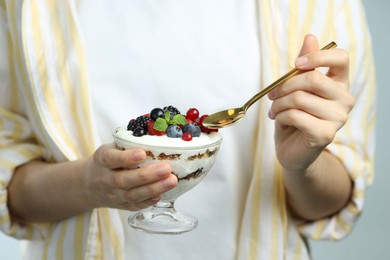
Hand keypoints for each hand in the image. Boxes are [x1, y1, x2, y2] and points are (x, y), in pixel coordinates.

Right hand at [84, 144, 177, 210]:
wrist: (90, 184)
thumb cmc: (108, 162)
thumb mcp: (111, 148)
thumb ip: (128, 145)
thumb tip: (157, 135)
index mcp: (102, 160)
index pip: (111, 159)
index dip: (126, 158)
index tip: (142, 153)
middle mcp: (106, 179)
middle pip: (124, 180)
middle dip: (147, 175)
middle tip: (166, 168)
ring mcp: (114, 195)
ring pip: (133, 195)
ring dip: (154, 188)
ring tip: (172, 181)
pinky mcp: (122, 205)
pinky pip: (136, 205)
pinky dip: (149, 201)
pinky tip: (162, 194)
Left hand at [268, 34, 354, 173]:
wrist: (292, 150)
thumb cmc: (294, 117)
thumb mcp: (296, 89)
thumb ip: (304, 66)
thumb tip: (310, 37)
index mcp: (339, 84)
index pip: (341, 58)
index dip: (317, 56)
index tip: (296, 63)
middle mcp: (344, 100)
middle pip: (312, 79)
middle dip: (284, 86)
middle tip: (272, 95)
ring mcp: (338, 118)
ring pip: (299, 98)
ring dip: (278, 104)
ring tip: (274, 110)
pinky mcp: (325, 134)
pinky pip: (294, 115)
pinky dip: (279, 116)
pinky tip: (278, 120)